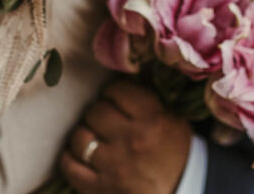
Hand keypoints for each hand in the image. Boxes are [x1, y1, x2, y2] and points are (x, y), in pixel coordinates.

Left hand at [60, 80, 192, 193]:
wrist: (183, 191)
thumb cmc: (175, 152)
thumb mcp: (172, 118)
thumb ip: (147, 97)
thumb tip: (123, 72)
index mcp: (153, 121)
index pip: (117, 91)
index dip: (113, 93)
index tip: (115, 99)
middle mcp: (132, 141)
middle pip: (95, 112)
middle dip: (98, 113)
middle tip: (104, 120)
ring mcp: (114, 166)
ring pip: (79, 137)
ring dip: (83, 134)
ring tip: (92, 136)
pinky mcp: (100, 188)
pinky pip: (70, 166)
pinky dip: (70, 158)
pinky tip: (79, 155)